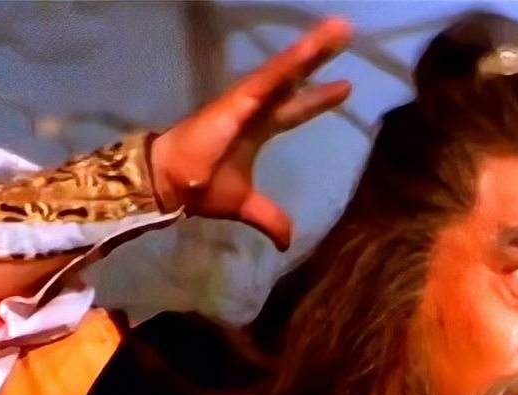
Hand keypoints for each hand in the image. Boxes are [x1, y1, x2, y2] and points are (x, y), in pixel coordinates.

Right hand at [149, 17, 353, 249]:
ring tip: (337, 29)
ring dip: (309, 50)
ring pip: (284, 71)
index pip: (296, 109)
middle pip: (294, 79)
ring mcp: (245, 103)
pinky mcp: (235, 104)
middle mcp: (254, 109)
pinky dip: (287, 67)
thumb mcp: (246, 206)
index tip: (347, 87)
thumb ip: (269, 218)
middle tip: (344, 32)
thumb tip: (286, 242)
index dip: (319, 98)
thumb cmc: (201, 188)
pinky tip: (307, 51)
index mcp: (258, 129)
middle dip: (318, 57)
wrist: (171, 186)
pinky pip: (266, 81)